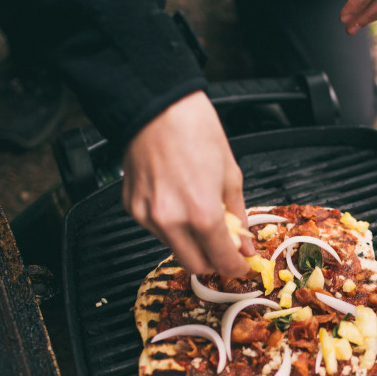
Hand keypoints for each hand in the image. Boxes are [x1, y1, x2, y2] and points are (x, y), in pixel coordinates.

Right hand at [122, 90, 252, 276]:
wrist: (157, 107)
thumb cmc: (195, 131)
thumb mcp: (231, 176)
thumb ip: (238, 217)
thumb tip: (244, 245)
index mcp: (202, 214)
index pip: (222, 262)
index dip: (235, 268)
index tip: (240, 265)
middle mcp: (171, 221)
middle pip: (195, 266)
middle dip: (213, 261)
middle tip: (223, 245)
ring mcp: (148, 217)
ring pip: (173, 248)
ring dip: (190, 242)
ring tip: (198, 212)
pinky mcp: (131, 208)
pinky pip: (155, 229)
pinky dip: (170, 225)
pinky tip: (176, 200)